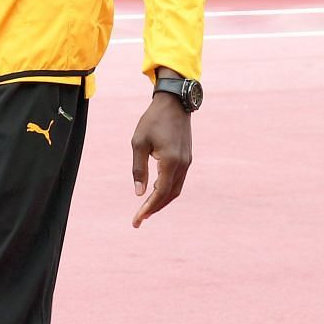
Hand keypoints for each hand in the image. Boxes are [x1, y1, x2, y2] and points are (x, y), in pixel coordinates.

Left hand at [131, 94, 191, 227]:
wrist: (174, 103)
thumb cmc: (153, 120)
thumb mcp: (139, 143)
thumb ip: (138, 169)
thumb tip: (139, 193)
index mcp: (170, 162)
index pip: (160, 193)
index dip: (148, 208)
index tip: (137, 220)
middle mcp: (182, 165)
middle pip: (169, 195)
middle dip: (154, 209)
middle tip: (139, 220)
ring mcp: (187, 162)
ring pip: (176, 190)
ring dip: (162, 202)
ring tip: (146, 211)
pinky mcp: (187, 158)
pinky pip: (178, 181)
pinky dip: (167, 191)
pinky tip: (157, 194)